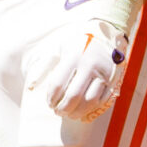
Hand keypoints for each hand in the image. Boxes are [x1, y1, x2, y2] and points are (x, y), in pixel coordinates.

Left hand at [24, 0, 141, 122]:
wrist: (106, 32)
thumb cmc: (77, 42)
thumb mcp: (58, 47)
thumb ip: (44, 66)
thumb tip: (31, 87)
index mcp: (74, 56)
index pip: (58, 84)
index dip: (51, 98)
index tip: (49, 103)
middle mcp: (90, 64)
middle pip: (74, 96)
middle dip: (63, 108)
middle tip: (58, 112)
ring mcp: (104, 73)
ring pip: (90, 101)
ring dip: (77, 112)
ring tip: (69, 114)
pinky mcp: (114, 79)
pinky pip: (103, 100)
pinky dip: (92, 110)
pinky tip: (83, 113)